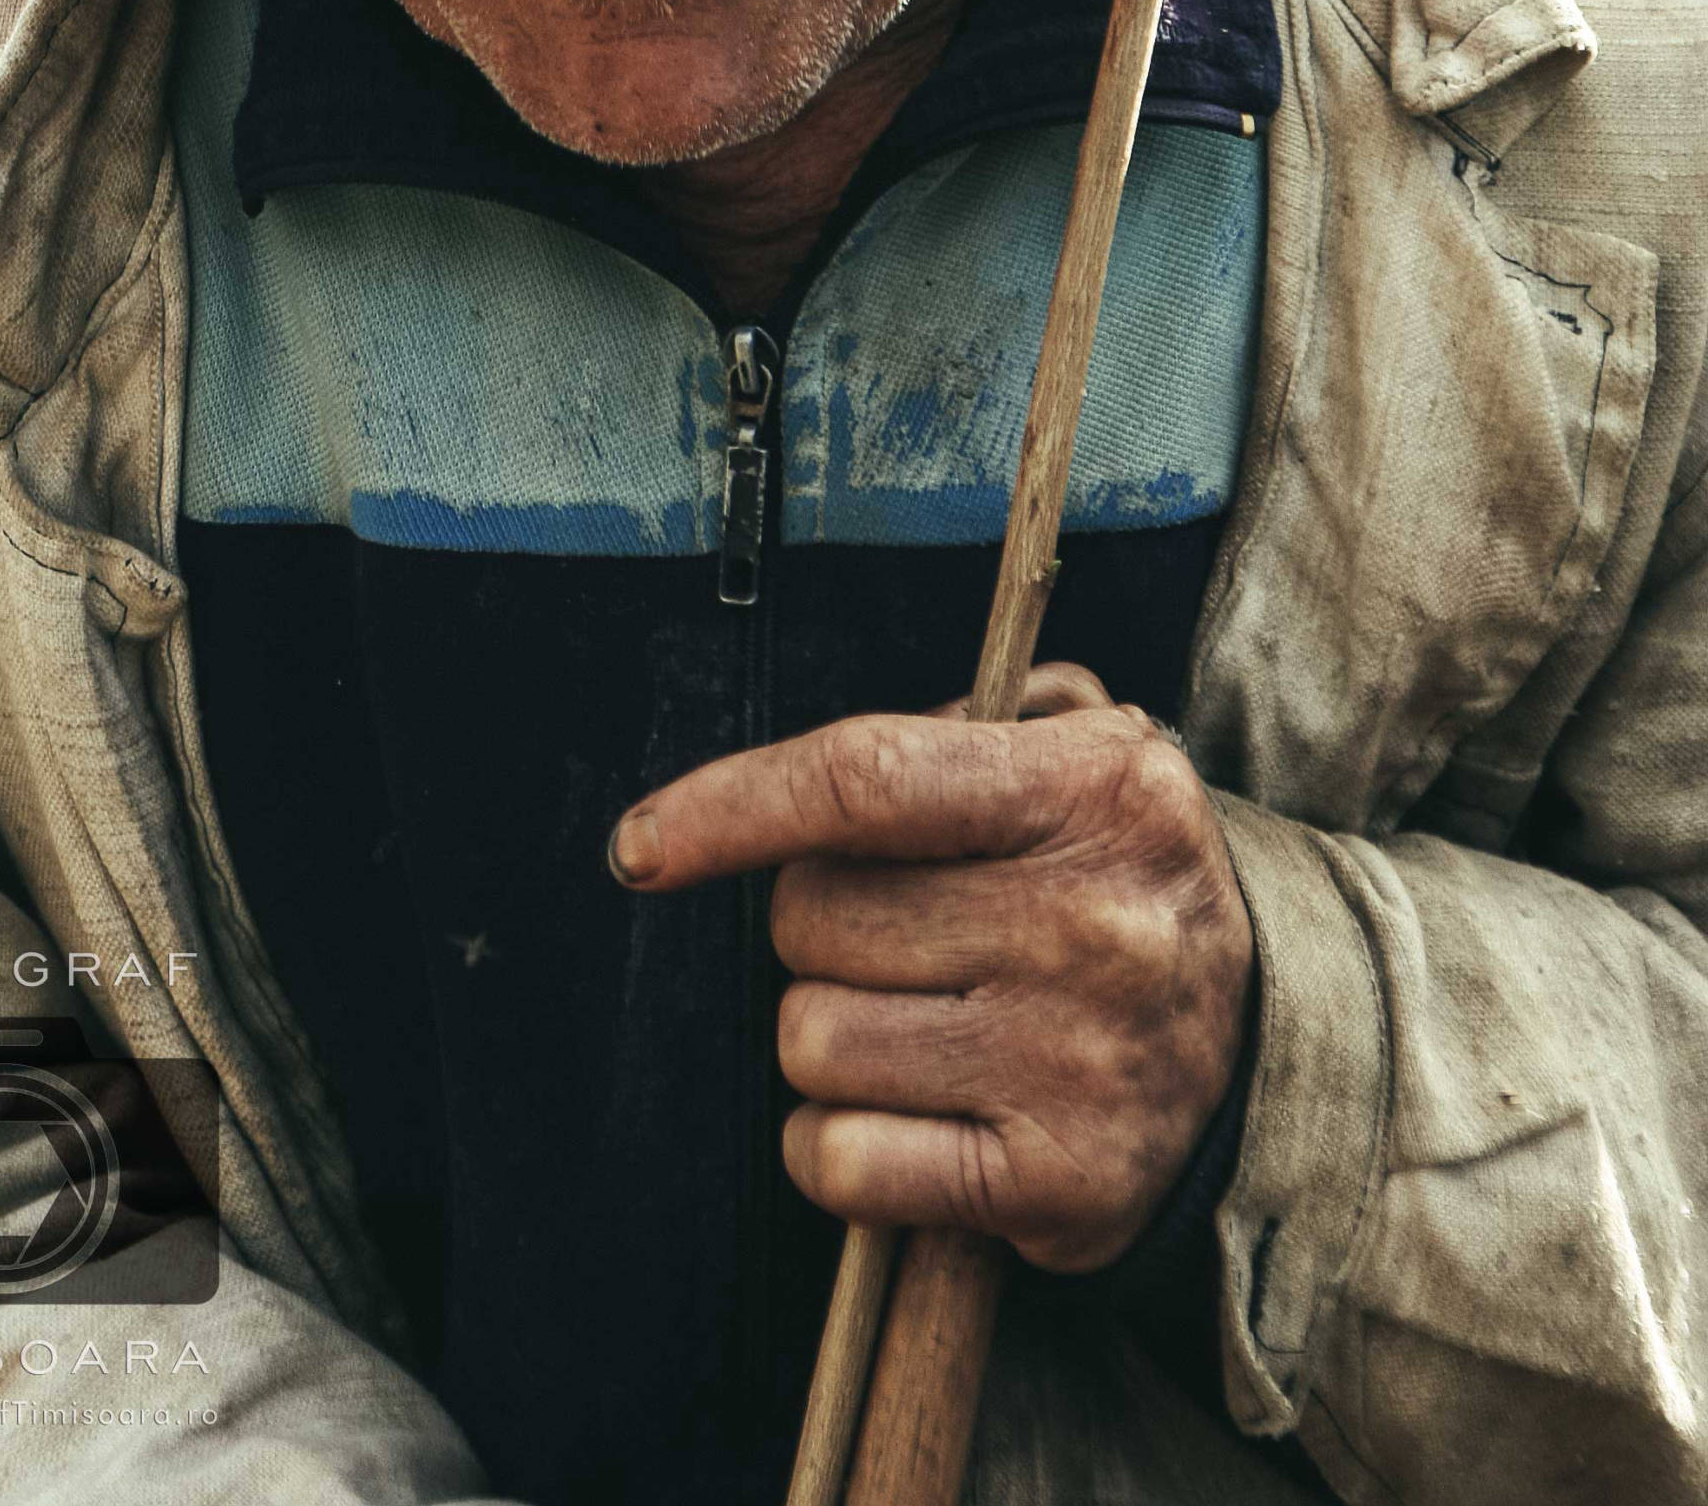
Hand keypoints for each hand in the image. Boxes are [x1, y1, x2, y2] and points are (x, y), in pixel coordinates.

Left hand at [607, 666, 1254, 1270]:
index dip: (731, 804)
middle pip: (814, 918)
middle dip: (817, 929)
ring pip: (813, 1042)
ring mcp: (1078, 1061)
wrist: (1262, 1049)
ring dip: (831, 1038)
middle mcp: (1092, 923)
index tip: (639, 846)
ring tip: (923, 1026)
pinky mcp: (1059, 1185)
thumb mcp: (1089, 749)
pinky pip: (842, 1161)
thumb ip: (965, 716)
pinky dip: (839, 1147)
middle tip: (900, 937)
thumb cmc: (1119, 878)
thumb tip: (796, 783)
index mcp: (1094, 790)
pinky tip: (910, 1118)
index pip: (867, 777)